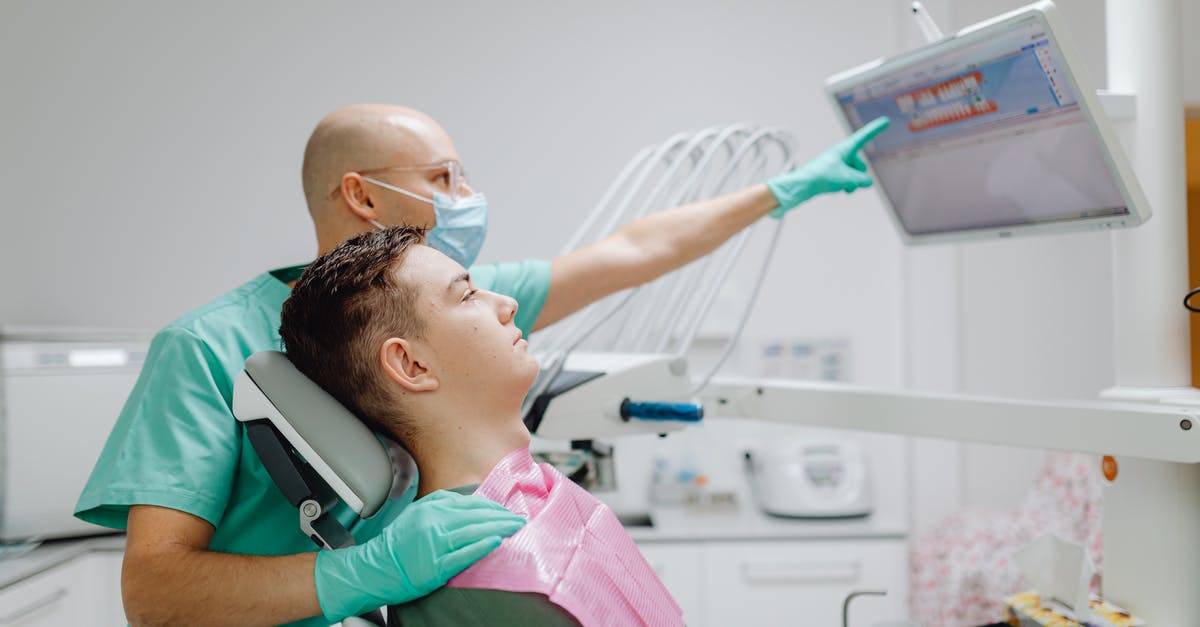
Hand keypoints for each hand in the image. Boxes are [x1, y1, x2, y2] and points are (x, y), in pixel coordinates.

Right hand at [313, 490, 524, 621]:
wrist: (374, 568)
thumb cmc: (398, 544)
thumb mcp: (418, 514)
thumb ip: (443, 504)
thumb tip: (473, 502)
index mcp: (431, 508)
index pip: (472, 504)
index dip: (494, 507)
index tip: (508, 511)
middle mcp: (433, 523)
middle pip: (476, 516)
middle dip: (502, 517)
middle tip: (520, 519)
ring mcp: (434, 544)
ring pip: (473, 532)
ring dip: (499, 529)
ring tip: (515, 528)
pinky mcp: (434, 566)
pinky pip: (463, 554)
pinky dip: (481, 547)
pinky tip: (496, 542)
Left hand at [766, 116, 890, 217]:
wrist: (802, 186)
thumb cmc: (820, 176)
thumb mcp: (847, 178)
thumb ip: (862, 180)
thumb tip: (867, 182)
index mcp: (844, 149)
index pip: (864, 137)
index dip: (875, 129)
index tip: (885, 121)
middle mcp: (841, 155)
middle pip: (860, 166)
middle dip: (858, 176)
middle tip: (846, 180)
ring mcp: (838, 166)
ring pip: (855, 176)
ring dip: (852, 183)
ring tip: (840, 185)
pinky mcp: (834, 175)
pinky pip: (848, 182)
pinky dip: (846, 186)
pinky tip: (839, 189)